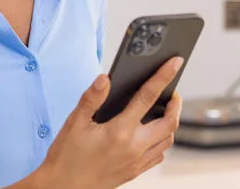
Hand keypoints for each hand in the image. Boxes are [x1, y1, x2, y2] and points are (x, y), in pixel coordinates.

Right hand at [19, 57, 183, 188]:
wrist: (64, 186)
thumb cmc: (66, 156)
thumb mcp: (74, 122)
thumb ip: (92, 98)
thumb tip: (106, 79)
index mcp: (119, 131)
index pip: (147, 97)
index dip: (163, 77)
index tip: (175, 63)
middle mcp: (134, 147)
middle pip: (170, 122)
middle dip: (176, 104)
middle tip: (172, 93)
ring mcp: (137, 161)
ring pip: (168, 140)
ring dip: (171, 123)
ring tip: (164, 111)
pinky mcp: (135, 171)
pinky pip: (158, 155)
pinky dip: (162, 142)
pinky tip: (152, 135)